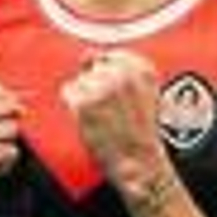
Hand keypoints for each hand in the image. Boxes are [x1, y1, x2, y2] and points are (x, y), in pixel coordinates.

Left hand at [61, 50, 171, 194]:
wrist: (139, 161)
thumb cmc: (142, 132)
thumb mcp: (148, 93)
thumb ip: (124, 68)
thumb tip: (87, 55)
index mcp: (142, 70)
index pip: (113, 54)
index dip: (110, 72)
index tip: (115, 90)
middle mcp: (123, 75)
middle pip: (94, 65)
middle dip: (97, 83)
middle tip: (109, 108)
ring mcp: (102, 88)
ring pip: (81, 78)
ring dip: (86, 94)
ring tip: (101, 114)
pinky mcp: (84, 103)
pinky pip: (69, 91)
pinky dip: (74, 104)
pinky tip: (89, 117)